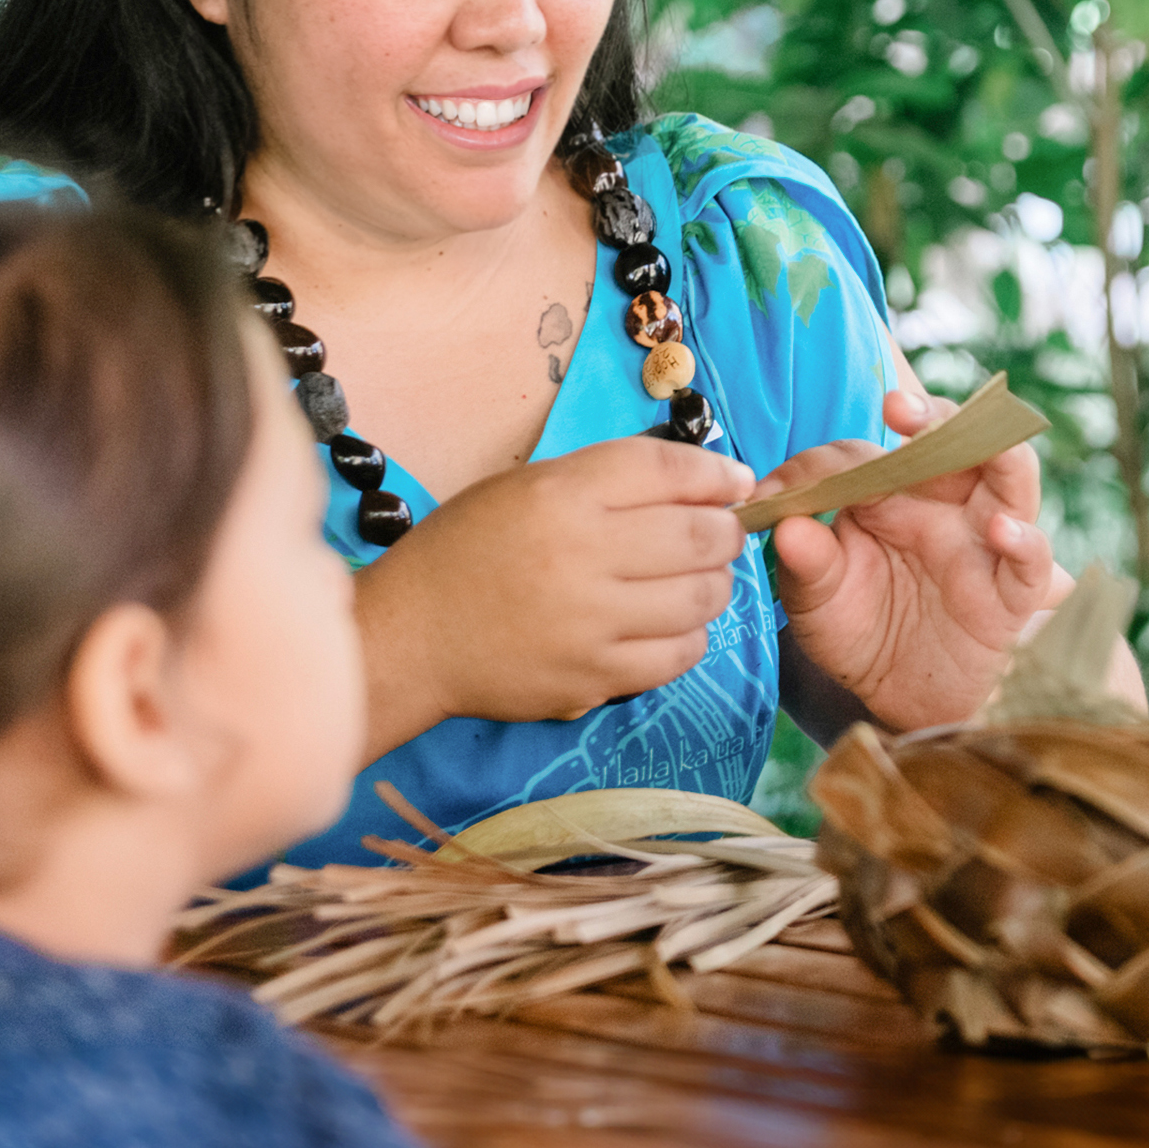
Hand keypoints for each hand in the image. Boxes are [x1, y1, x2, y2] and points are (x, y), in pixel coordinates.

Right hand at [352, 437, 755, 755]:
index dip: (718, 474)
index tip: (737, 483)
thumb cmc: (470, 549)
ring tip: (696, 579)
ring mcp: (589, 623)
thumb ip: (614, 480)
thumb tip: (714, 481)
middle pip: (701, 535)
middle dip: (726, 531)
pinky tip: (670, 623)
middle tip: (720, 534)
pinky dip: (690, 635)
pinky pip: (678, 655)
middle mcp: (581, 554)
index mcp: (562, 494)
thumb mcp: (530, 487)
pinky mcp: (593, 678)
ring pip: (701, 598)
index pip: (670, 470)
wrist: (411, 636)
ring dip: (715, 584)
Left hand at [767, 384, 1065, 732]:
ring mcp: (984, 543)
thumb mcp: (819, 603)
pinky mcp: (1012, 592)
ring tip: (970, 441)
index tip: (769, 492)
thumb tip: (785, 527)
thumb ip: (807, 565)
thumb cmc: (863, 633)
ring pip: (1011, 477)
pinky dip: (1024, 541)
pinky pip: (1032, 560)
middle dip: (933, 414)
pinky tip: (1000, 531)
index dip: (817, 467)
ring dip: (995, 450)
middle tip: (898, 405)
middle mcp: (944, 505)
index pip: (861, 457)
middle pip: (955, 439)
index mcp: (891, 496)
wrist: (904, 699)